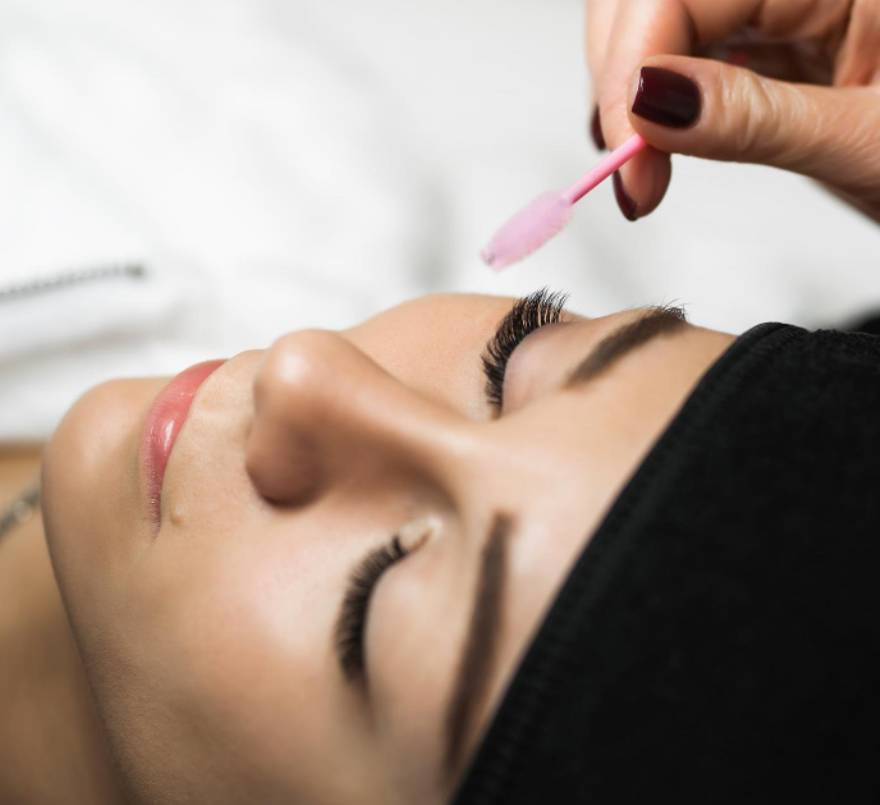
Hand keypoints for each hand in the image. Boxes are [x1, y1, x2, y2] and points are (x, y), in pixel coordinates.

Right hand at [587, 0, 879, 222]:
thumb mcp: (867, 142)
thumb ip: (750, 118)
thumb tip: (644, 104)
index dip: (631, 68)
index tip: (626, 162)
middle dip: (620, 74)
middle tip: (630, 169)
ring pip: (657, 17)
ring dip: (628, 88)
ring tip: (644, 164)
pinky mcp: (772, 33)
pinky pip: (685, 48)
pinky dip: (656, 101)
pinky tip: (661, 142)